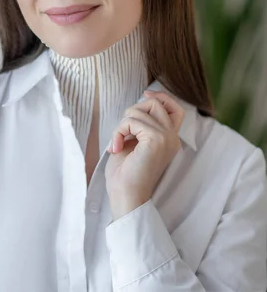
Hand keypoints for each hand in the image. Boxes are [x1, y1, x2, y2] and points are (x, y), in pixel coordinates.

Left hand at [105, 90, 184, 219]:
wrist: (125, 196)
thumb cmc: (125, 175)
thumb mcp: (133, 143)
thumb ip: (139, 126)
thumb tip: (136, 106)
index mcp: (170, 139)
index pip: (175, 108)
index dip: (161, 97)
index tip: (144, 94)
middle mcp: (172, 138)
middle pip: (155, 103)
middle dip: (132, 112)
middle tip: (122, 134)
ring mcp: (166, 137)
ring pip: (140, 110)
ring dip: (121, 125)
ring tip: (117, 143)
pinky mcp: (156, 139)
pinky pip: (132, 120)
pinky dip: (119, 131)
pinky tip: (116, 148)